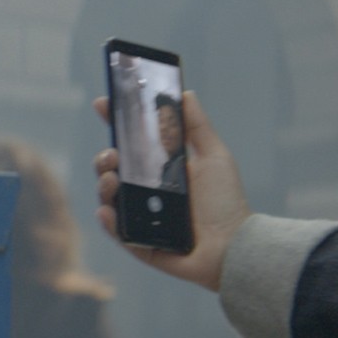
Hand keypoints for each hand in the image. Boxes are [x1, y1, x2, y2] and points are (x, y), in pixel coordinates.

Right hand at [93, 90, 248, 291]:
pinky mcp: (140, 243)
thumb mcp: (214, 157)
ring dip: (104, 186)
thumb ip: (197, 126)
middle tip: (112, 155)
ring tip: (113, 180)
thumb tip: (185, 92)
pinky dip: (108, 221)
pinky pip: (117, 232)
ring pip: (110, 199)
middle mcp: (148, 192)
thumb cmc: (226, 201)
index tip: (102, 104)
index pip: (133, 145)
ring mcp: (142, 218)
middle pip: (114, 170)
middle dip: (105, 158)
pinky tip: (107, 210)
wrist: (234, 245)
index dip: (116, 125)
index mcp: (163, 169)